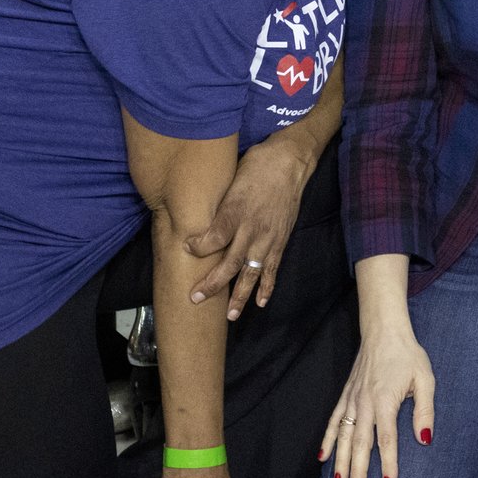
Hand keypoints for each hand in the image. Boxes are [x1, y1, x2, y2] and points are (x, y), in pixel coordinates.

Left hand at [185, 136, 313, 318]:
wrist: (290, 162)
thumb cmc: (257, 165)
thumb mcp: (231, 178)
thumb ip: (218, 203)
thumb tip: (198, 216)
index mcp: (237, 210)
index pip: (214, 237)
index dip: (198, 247)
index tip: (186, 248)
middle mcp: (252, 228)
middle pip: (230, 262)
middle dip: (213, 283)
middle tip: (196, 298)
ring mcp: (268, 237)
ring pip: (252, 271)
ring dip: (241, 295)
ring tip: (230, 315)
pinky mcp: (280, 240)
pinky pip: (273, 268)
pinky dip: (267, 286)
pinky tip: (260, 302)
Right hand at [320, 316, 435, 477]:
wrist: (384, 331)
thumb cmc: (408, 355)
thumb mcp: (425, 379)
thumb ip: (425, 411)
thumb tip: (424, 439)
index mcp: (385, 401)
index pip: (386, 440)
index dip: (388, 464)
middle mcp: (365, 403)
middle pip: (360, 444)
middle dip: (358, 470)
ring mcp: (352, 400)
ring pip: (343, 437)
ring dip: (341, 461)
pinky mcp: (345, 396)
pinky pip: (333, 421)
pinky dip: (327, 440)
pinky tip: (322, 456)